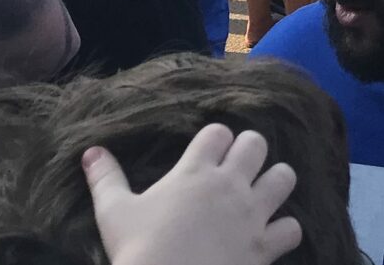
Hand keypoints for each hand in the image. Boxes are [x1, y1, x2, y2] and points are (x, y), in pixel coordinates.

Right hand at [86, 124, 302, 264]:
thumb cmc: (138, 251)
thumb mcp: (114, 213)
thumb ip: (105, 178)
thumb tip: (91, 152)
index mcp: (195, 172)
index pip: (218, 132)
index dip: (215, 140)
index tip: (208, 153)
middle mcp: (229, 186)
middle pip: (257, 144)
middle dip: (250, 151)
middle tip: (237, 169)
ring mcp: (251, 214)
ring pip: (284, 178)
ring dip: (275, 183)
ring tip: (262, 194)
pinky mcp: (264, 246)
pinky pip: (292, 228)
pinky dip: (284, 230)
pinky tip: (270, 235)